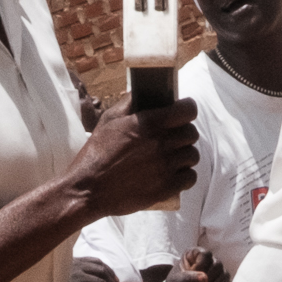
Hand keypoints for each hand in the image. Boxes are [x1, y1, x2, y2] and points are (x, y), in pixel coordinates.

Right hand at [71, 95, 201, 215]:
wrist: (88, 189)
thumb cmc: (96, 153)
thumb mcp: (108, 120)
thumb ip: (128, 103)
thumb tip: (142, 92)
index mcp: (149, 123)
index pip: (188, 110)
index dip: (187, 109)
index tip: (181, 113)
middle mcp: (161, 143)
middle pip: (192, 133)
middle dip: (184, 133)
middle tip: (172, 138)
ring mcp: (165, 167)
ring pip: (193, 155)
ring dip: (184, 155)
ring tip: (172, 157)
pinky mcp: (166, 188)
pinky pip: (190, 178)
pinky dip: (185, 176)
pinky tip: (174, 174)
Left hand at [158, 247, 223, 281]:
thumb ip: (188, 279)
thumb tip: (205, 278)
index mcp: (195, 255)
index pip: (206, 254)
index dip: (201, 266)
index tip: (192, 277)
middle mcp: (207, 261)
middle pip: (218, 264)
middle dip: (209, 279)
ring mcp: (214, 272)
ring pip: (224, 274)